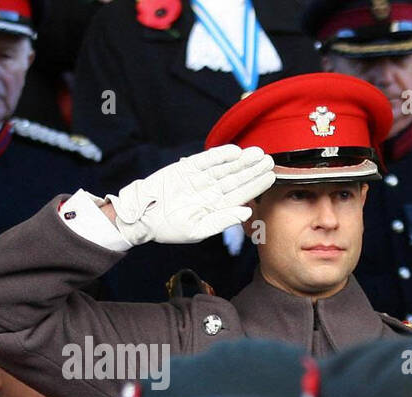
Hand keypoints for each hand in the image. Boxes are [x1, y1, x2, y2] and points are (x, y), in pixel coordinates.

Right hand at [105, 144, 274, 247]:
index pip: (241, 195)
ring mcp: (199, 179)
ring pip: (224, 168)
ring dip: (241, 160)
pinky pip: (206, 160)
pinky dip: (219, 155)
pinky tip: (235, 151)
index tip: (271, 176)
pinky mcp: (186, 169)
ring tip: (257, 153)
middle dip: (253, 170)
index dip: (256, 185)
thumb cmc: (167, 228)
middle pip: (236, 179)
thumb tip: (247, 212)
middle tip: (269, 160)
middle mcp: (210, 192)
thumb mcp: (197, 230)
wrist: (141, 216)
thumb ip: (222, 220)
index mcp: (216, 208)